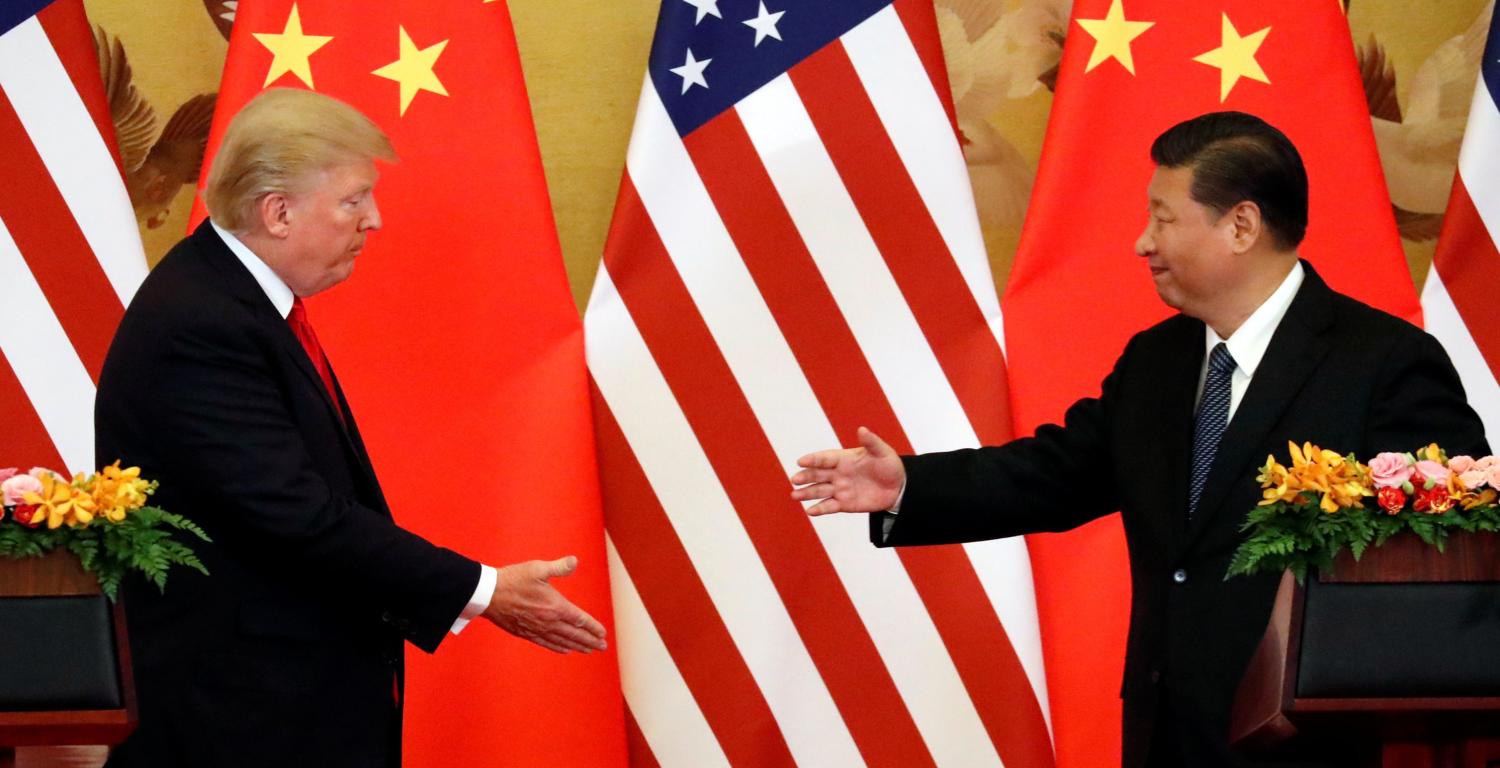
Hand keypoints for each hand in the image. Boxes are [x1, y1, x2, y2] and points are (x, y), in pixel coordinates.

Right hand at [482, 556, 606, 653]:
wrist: (488, 594)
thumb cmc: (513, 579)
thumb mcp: (537, 568)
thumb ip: (559, 567)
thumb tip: (575, 561)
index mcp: (554, 606)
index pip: (580, 619)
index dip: (592, 627)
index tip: (602, 633)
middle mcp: (548, 621)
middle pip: (574, 634)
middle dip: (590, 641)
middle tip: (602, 647)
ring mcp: (537, 629)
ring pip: (562, 641)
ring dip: (577, 646)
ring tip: (589, 650)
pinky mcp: (526, 633)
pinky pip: (546, 643)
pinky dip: (558, 647)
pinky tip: (565, 650)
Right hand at [789, 427, 904, 515]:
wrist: (899, 487)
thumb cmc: (889, 465)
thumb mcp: (882, 452)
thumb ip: (871, 442)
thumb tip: (862, 429)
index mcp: (844, 458)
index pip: (825, 458)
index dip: (813, 460)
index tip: (801, 461)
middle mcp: (838, 473)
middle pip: (817, 475)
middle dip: (805, 477)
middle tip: (795, 480)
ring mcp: (840, 489)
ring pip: (819, 491)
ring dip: (807, 493)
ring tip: (795, 495)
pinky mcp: (844, 504)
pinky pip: (829, 506)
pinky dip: (820, 509)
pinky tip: (810, 511)